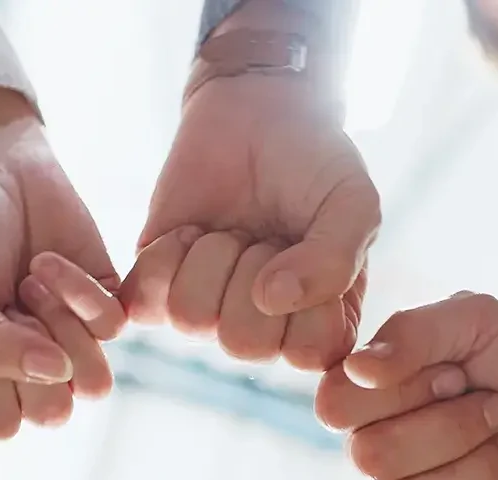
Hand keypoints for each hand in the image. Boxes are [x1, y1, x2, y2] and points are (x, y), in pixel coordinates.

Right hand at [0, 81, 125, 438]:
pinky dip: (80, 291)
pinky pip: (112, 329)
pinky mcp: (105, 306)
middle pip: (53, 414)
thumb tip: (56, 376)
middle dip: (34, 359)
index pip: (0, 425)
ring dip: (63, 332)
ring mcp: (69, 340)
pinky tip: (50, 262)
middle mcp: (27, 368)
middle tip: (10, 306)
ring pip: (92, 383)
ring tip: (31, 286)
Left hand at [124, 4, 377, 370]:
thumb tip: (272, 300)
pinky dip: (167, 254)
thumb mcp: (353, 202)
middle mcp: (263, 331)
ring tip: (231, 230)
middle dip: (252, 271)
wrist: (255, 108)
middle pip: (242, 343)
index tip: (313, 246)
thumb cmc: (314, 162)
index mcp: (319, 324)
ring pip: (192, 318)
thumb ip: (337, 258)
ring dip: (212, 257)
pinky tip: (192, 231)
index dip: (307, 296)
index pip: (307, 353)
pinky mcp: (157, 289)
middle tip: (265, 235)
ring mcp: (207, 312)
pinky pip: (145, 301)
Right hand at [318, 292, 497, 479]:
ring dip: (480, 470)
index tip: (455, 375)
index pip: (336, 406)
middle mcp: (371, 448)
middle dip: (457, 430)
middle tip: (496, 409)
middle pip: (375, 458)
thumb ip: (413, 331)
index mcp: (366, 391)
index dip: (404, 392)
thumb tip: (358, 368)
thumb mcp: (478, 319)